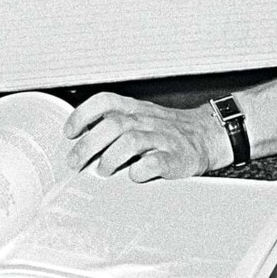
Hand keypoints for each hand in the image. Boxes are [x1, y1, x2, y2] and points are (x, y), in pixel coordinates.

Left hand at [64, 92, 227, 180]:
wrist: (207, 136)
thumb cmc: (166, 130)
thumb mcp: (140, 117)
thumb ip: (113, 121)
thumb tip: (78, 137)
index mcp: (136, 109)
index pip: (105, 102)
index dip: (83, 114)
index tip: (69, 132)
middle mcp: (147, 121)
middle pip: (112, 125)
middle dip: (87, 145)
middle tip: (75, 162)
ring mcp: (163, 139)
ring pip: (130, 141)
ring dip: (110, 158)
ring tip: (103, 171)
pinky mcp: (176, 159)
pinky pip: (155, 162)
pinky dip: (140, 170)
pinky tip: (133, 175)